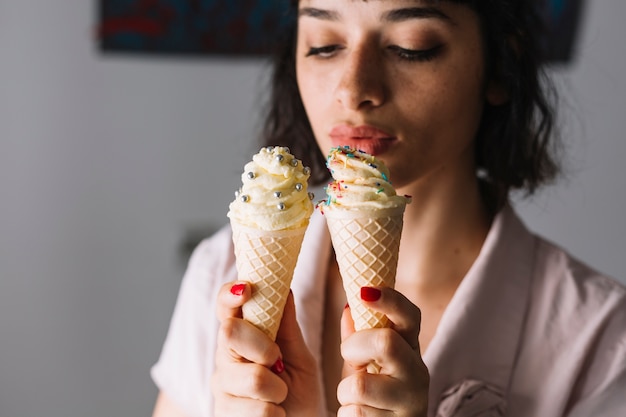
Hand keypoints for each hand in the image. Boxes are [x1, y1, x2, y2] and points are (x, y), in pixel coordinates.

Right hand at [212, 281, 319, 416]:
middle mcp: (225, 358)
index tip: (246, 288)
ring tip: (279, 396)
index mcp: (242, 336)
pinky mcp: (223, 414)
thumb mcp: (300, 356)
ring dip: (277, 390)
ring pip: (252, 377)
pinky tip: (274, 414)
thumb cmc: (298, 391)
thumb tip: (284, 288)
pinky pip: (257, 411)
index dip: (230, 294)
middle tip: (278, 363)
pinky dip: (275, 413)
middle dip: (264, 347)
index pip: (225, 307)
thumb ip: (288, 326)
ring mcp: (221, 386)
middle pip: (230, 333)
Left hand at [338, 286, 428, 416]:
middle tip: (353, 361)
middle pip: (386, 342)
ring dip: (345, 392)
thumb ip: (358, 336)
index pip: (410, 316)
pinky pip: (355, 413)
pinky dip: (346, 414)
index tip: (364, 290)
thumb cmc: (375, 395)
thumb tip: (349, 307)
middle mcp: (416, 372)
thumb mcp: (366, 362)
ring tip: (354, 398)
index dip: (390, 300)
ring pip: (361, 385)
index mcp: (409, 347)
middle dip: (353, 348)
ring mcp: (411, 401)